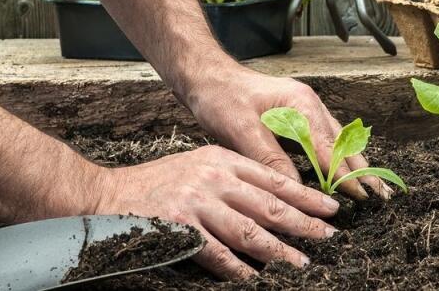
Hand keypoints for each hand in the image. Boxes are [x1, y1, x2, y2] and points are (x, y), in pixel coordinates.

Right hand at [93, 144, 338, 279]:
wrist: (107, 194)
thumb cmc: (158, 183)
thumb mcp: (200, 165)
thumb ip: (233, 178)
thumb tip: (274, 201)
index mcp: (223, 160)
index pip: (274, 179)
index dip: (306, 195)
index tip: (330, 208)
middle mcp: (214, 178)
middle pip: (269, 204)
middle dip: (304, 223)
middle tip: (328, 237)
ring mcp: (197, 203)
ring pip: (250, 231)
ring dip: (279, 251)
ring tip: (302, 263)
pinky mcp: (180, 228)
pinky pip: (218, 254)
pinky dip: (239, 269)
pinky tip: (256, 278)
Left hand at [189, 72, 392, 199]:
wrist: (206, 76)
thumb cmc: (221, 97)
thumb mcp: (241, 129)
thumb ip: (270, 158)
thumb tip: (294, 189)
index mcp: (301, 104)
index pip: (329, 147)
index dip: (344, 174)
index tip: (361, 196)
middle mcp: (309, 104)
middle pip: (342, 142)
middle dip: (361, 169)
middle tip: (380, 195)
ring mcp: (305, 109)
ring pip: (337, 140)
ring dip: (352, 163)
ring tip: (370, 186)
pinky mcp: (296, 115)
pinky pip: (323, 138)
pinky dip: (336, 156)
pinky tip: (342, 171)